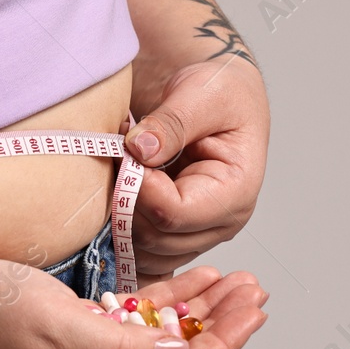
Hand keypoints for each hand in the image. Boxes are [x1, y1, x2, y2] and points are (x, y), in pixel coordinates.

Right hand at [0, 259, 267, 348]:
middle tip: (256, 290)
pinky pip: (132, 325)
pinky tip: (188, 286)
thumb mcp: (57, 325)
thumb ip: (120, 345)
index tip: (252, 311)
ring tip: (234, 283)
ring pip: (159, 340)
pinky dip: (164, 304)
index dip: (222, 343)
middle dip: (221, 325)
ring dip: (198, 311)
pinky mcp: (71, 337)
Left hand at [121, 55, 269, 280]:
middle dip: (123, 200)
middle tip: (114, 156)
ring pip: (142, 253)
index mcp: (235, 192)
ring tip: (117, 172)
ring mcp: (197, 235)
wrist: (216, 97)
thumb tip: (139, 149)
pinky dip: (119, 234)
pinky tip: (113, 197)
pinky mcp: (175, 236)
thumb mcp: (200, 94)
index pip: (174, 214)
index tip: (124, 152)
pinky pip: (140, 256)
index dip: (138, 189)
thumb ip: (171, 123)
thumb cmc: (218, 92)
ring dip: (117, 218)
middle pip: (154, 238)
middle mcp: (220, 224)